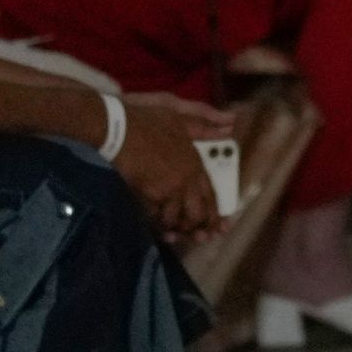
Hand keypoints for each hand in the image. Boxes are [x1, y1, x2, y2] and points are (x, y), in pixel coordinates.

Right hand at [110, 95, 227, 245]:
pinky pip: (157, 216)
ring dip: (177, 229)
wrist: (119, 126)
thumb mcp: (180, 113)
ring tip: (175, 236)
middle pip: (198, 213)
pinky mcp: (148, 194)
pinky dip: (159, 224)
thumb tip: (233, 121)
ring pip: (177, 219)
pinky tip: (160, 230)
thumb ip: (206, 121)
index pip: (211, 194)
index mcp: (195, 162)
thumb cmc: (148, 117)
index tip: (220, 227)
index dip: (215, 213)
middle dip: (199, 228)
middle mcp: (185, 179)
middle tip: (199, 238)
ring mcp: (167, 188)